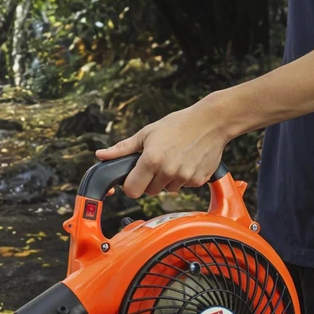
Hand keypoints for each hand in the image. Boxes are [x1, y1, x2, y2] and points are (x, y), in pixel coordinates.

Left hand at [93, 95, 229, 198]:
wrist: (212, 122)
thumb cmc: (178, 124)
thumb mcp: (147, 133)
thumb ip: (123, 148)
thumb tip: (101, 155)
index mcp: (151, 160)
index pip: (132, 190)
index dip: (131, 184)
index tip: (135, 176)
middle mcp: (168, 172)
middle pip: (149, 192)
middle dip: (149, 180)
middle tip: (157, 162)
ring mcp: (184, 178)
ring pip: (167, 190)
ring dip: (167, 179)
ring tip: (174, 158)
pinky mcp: (198, 181)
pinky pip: (184, 187)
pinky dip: (183, 178)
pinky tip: (187, 161)